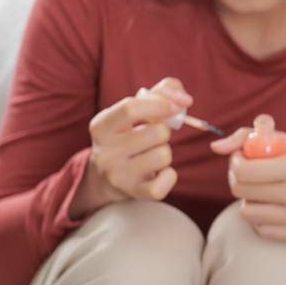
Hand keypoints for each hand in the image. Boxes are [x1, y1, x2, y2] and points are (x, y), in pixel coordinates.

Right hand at [75, 76, 189, 216]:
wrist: (106, 177)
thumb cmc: (128, 134)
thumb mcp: (135, 109)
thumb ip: (162, 92)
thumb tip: (185, 99)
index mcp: (101, 126)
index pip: (131, 108)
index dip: (160, 104)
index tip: (175, 107)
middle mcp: (104, 151)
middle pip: (157, 132)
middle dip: (165, 131)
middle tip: (154, 137)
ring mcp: (118, 175)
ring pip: (164, 155)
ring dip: (166, 152)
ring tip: (151, 154)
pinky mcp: (134, 192)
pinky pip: (166, 181)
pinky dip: (170, 175)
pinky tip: (159, 172)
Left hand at [211, 117, 285, 241]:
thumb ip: (248, 137)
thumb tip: (215, 147)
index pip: (243, 171)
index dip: (235, 163)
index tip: (242, 159)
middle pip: (240, 191)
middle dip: (238, 179)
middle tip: (248, 174)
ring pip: (247, 212)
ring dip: (250, 200)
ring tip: (264, 191)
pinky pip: (261, 229)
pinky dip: (262, 217)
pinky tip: (274, 207)